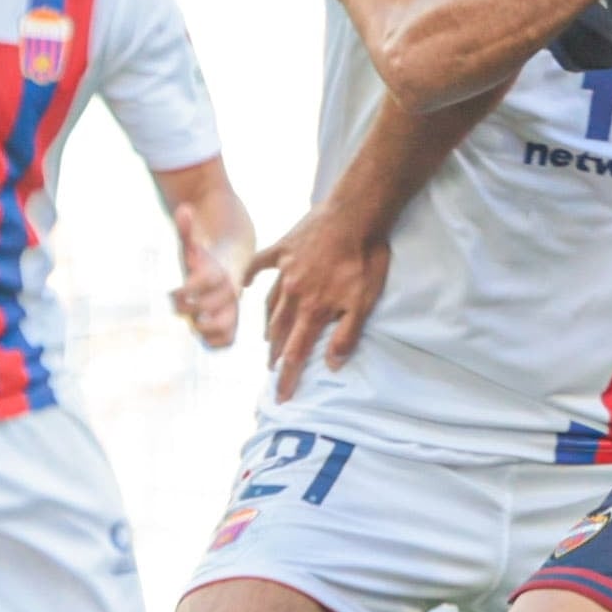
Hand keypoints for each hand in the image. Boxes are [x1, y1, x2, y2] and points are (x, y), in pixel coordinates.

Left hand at [169, 202, 244, 348]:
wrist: (232, 268)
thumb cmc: (206, 259)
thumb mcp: (193, 245)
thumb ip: (186, 230)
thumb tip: (184, 209)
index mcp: (220, 273)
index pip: (203, 283)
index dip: (184, 291)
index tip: (172, 293)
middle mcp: (230, 293)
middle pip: (210, 307)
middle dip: (189, 309)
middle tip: (179, 306)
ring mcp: (232, 310)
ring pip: (223, 327)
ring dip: (202, 328)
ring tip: (192, 322)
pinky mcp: (232, 325)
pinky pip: (226, 341)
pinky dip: (212, 341)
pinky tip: (201, 331)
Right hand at [245, 201, 389, 400]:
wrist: (354, 213)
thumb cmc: (365, 259)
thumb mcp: (364, 302)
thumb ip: (346, 335)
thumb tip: (331, 365)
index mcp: (313, 310)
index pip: (296, 353)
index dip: (288, 378)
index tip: (281, 398)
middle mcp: (293, 294)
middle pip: (279, 332)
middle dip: (276, 355)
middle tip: (271, 370)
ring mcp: (285, 269)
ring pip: (270, 304)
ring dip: (268, 325)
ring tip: (268, 339)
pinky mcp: (284, 248)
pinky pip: (261, 264)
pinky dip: (252, 275)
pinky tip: (245, 283)